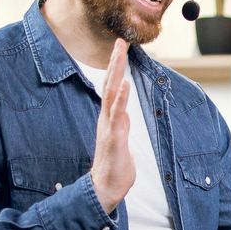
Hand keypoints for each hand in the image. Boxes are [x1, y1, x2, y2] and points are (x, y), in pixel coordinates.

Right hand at [89, 37, 133, 213]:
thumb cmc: (114, 166)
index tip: (121, 49)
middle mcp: (106, 118)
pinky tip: (124, 83)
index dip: (116, 68)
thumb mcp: (120, 140)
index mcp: (109, 118)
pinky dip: (120, 98)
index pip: (112, 87)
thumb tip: (125, 114)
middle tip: (120, 41)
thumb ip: (121, 125)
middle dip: (115, 62)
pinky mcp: (113, 137)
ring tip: (120, 54)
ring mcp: (108, 126)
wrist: (106, 188)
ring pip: (111, 94)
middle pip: (110, 84)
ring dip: (116, 73)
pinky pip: (117, 115)